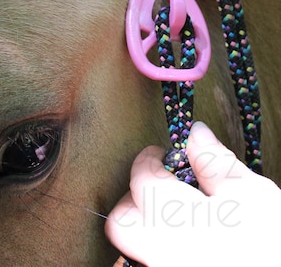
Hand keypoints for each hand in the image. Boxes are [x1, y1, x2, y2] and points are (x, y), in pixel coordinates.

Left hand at [105, 122, 280, 266]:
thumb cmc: (273, 243)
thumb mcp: (253, 196)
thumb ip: (216, 162)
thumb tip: (195, 132)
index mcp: (176, 218)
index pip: (141, 179)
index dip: (148, 159)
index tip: (160, 153)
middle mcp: (161, 250)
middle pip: (120, 221)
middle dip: (132, 197)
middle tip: (157, 184)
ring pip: (134, 245)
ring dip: (144, 223)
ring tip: (174, 212)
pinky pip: (151, 260)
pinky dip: (161, 244)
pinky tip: (186, 236)